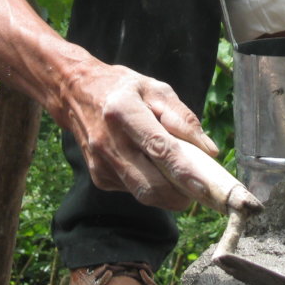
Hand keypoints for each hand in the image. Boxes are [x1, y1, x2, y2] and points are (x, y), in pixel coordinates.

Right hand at [56, 59, 219, 210]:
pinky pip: (133, 190)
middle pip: (151, 183)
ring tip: (185, 183)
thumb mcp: (155, 89)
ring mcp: (100, 163)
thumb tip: (208, 150)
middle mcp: (108, 141)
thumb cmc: (123, 88)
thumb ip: (182, 118)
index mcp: (122, 110)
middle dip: (181, 194)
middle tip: (204, 191)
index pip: (158, 148)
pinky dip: (152, 186)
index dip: (184, 170)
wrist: (76, 92)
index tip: (206, 187)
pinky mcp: (99, 177)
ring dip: (170, 196)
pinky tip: (154, 169)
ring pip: (143, 194)